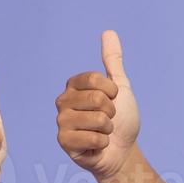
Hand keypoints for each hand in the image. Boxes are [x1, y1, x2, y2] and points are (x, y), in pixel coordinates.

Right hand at [56, 29, 139, 179]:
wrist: (122, 151)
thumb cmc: (121, 119)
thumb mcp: (120, 87)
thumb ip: (112, 61)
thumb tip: (108, 31)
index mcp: (74, 85)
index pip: (96, 79)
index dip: (112, 92)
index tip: (113, 100)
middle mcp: (63, 100)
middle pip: (97, 99)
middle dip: (111, 113)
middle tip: (107, 120)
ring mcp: (61, 121)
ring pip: (97, 119)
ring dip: (108, 129)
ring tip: (102, 132)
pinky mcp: (63, 141)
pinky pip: (91, 137)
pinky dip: (102, 143)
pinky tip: (97, 145)